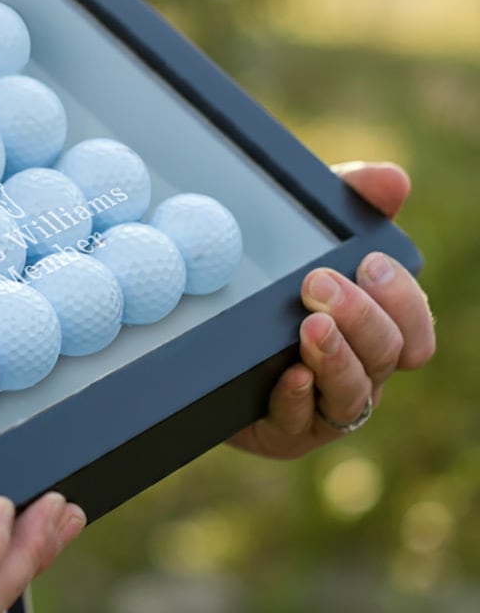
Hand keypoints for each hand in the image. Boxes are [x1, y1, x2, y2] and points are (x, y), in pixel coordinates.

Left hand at [228, 161, 434, 459]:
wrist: (197, 338)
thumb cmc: (268, 284)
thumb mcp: (303, 236)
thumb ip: (349, 203)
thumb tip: (392, 180)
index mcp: (373, 332)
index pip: (414, 328)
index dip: (403, 300)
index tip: (369, 262)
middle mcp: (359, 373)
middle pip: (387, 356)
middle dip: (361, 318)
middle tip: (319, 284)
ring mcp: (322, 408)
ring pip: (353, 395)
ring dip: (336, 358)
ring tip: (309, 327)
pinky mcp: (282, 432)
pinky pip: (299, 424)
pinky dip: (297, 399)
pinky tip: (288, 375)